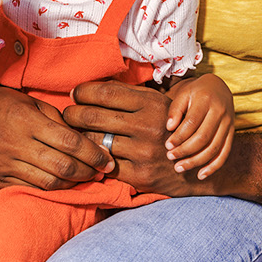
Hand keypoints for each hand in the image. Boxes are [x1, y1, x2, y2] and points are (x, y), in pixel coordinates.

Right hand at [0, 81, 111, 189]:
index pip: (70, 143)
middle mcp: (16, 144)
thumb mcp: (28, 101)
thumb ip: (56, 119)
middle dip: (88, 172)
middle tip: (102, 172)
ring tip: (86, 179)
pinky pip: (30, 189)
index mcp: (26, 121)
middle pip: (63, 167)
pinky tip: (62, 184)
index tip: (108, 160)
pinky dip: (51, 189)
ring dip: (73, 184)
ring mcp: (5, 165)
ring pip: (49, 183)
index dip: (94, 154)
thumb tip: (83, 138)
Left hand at [65, 80, 209, 197]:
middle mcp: (148, 126)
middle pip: (93, 116)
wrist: (195, 169)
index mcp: (151, 104)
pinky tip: (87, 155)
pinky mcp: (140, 175)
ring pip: (94, 141)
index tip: (74, 94)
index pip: (105, 93)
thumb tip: (92, 86)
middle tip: (67, 114)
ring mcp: (143, 152)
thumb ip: (129, 95)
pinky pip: (103, 165)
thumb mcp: (157, 105)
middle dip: (72, 114)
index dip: (83, 92)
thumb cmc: (169, 130)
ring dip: (78, 137)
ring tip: (72, 134)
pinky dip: (91, 159)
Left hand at [164, 75, 233, 178]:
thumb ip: (175, 110)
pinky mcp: (232, 133)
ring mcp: (228, 124)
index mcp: (206, 100)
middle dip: (185, 151)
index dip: (179, 137)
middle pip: (203, 137)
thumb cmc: (196, 92)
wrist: (218, 87)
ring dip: (196, 161)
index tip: (167, 146)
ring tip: (179, 168)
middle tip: (170, 157)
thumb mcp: (183, 94)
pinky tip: (201, 175)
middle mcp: (220, 112)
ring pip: (214, 148)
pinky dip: (214, 166)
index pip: (192, 123)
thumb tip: (169, 128)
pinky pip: (225, 153)